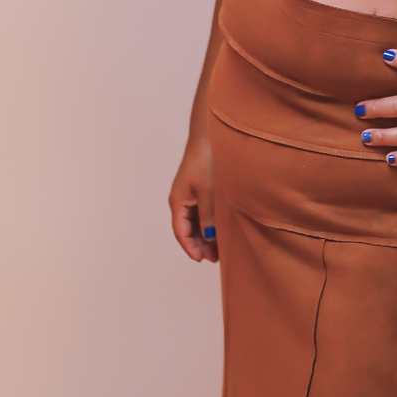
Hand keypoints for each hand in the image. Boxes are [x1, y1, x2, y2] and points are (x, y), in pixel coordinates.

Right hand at [169, 136, 217, 261]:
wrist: (207, 138)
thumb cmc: (204, 161)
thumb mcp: (207, 191)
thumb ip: (208, 215)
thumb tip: (208, 236)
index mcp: (177, 202)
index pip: (180, 232)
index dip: (190, 247)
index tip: (201, 259)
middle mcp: (181, 201)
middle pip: (186, 230)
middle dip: (198, 245)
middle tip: (214, 258)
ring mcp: (189, 196)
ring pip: (194, 223)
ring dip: (204, 236)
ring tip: (218, 248)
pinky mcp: (198, 191)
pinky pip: (200, 214)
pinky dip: (207, 224)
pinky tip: (218, 230)